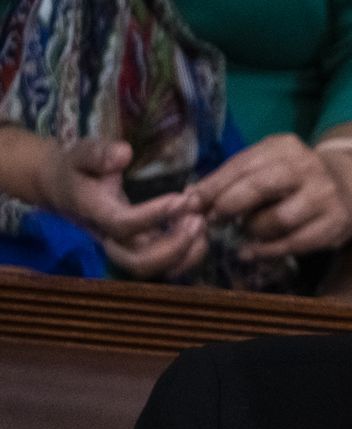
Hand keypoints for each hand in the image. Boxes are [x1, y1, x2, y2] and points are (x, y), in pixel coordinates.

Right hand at [35, 137, 206, 278]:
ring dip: (187, 253)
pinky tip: (200, 229)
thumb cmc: (78, 170)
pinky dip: (190, 255)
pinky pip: (168, 266)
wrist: (67, 190)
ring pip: (158, 270)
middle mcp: (111, 240)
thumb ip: (97, 154)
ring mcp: (127, 251)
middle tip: (198, 219)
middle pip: (140, 263)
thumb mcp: (80, 154)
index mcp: (95, 214)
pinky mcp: (143, 252)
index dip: (153, 215)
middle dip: (174, 247)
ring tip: (202, 223)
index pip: (122, 224)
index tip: (181, 198)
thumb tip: (124, 153)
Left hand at [190, 133, 351, 259]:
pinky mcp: (335, 223)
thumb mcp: (266, 167)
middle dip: (228, 206)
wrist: (347, 190)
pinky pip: (294, 243)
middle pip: (258, 188)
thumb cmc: (294, 180)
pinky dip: (268, 251)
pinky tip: (252, 252)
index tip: (191, 203)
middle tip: (213, 220)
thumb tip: (191, 198)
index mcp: (285, 147)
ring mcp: (324, 195)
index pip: (242, 165)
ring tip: (245, 231)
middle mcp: (307, 166)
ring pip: (276, 220)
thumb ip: (233, 178)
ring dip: (252, 230)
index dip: (213, 186)